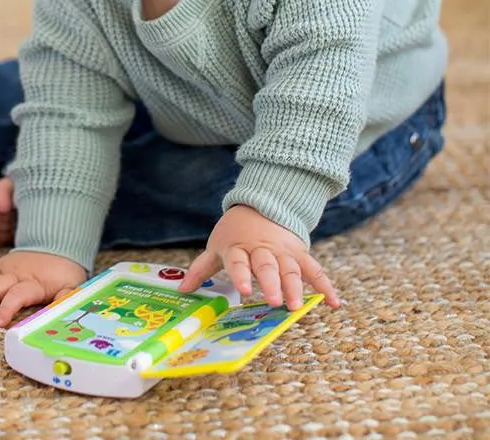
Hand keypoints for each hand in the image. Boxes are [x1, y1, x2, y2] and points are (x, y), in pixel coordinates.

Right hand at [0, 251, 86, 326]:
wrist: (59, 246)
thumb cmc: (65, 273)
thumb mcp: (73, 284)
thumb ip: (67, 296)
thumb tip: (64, 304)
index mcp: (33, 282)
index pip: (18, 294)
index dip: (8, 307)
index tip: (0, 322)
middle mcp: (16, 274)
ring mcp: (5, 269)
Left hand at [178, 205, 339, 309]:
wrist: (261, 206)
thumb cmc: (235, 233)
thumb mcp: (217, 246)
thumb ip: (201, 268)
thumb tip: (181, 290)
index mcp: (238, 248)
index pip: (238, 262)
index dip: (242, 275)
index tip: (246, 291)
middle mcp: (261, 250)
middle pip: (267, 266)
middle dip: (272, 283)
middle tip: (275, 301)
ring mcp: (282, 251)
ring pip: (291, 268)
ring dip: (296, 287)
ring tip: (298, 307)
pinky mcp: (299, 253)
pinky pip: (314, 269)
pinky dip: (325, 285)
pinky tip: (333, 303)